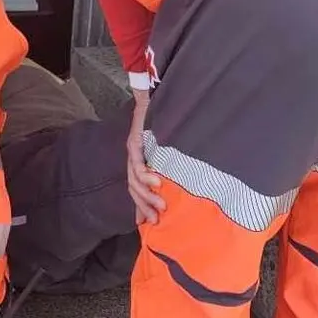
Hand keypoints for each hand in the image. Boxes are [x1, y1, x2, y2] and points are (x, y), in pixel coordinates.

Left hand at [127, 88, 164, 224]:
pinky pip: (137, 162)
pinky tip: (156, 182)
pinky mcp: (135, 140)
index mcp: (141, 161)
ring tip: (161, 205)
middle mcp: (134, 158)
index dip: (140, 205)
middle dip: (144, 206)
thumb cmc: (168, 121)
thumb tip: (185, 182)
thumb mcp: (170, 148)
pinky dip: (145, 174)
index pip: (137, 188)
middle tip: (157, 219)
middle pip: (133, 188)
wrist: (156, 94)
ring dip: (147, 194)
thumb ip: (172, 164)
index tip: (147, 223)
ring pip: (134, 179)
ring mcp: (133, 149)